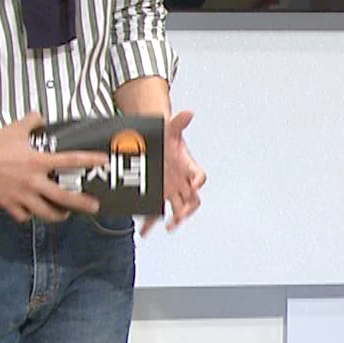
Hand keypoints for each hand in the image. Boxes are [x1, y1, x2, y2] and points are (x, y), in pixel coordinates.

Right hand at [0, 113, 106, 222]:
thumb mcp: (16, 128)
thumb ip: (33, 121)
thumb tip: (40, 117)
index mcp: (38, 161)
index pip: (71, 160)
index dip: (90, 160)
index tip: (102, 161)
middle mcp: (33, 180)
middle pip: (63, 197)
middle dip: (81, 203)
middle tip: (94, 206)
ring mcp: (21, 194)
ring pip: (45, 212)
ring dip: (57, 215)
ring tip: (65, 214)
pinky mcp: (8, 203)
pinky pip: (23, 215)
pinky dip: (29, 215)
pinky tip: (32, 212)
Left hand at [142, 109, 206, 235]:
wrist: (151, 142)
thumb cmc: (165, 137)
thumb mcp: (170, 129)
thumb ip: (178, 122)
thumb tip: (188, 112)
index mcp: (188, 166)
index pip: (199, 176)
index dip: (198, 182)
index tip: (194, 187)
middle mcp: (182, 181)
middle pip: (192, 199)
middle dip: (188, 208)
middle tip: (180, 214)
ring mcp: (171, 190)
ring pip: (178, 209)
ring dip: (175, 218)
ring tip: (168, 225)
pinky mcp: (158, 197)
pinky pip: (157, 213)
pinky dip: (151, 223)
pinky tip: (144, 230)